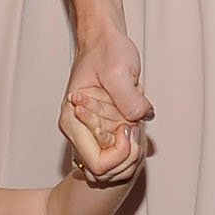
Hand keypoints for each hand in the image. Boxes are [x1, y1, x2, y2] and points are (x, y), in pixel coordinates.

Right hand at [62, 31, 150, 181]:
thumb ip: (128, 101)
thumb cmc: (106, 51)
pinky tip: (135, 122)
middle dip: (127, 157)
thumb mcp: (119, 72)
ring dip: (131, 152)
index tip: (129, 128)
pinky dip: (132, 144)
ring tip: (136, 123)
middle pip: (105, 174)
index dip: (120, 155)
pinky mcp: (103, 129)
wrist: (104, 40)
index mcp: (73, 121)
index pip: (98, 166)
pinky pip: (119, 153)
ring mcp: (90, 132)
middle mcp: (79, 132)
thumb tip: (140, 120)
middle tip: (135, 127)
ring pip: (113, 168)